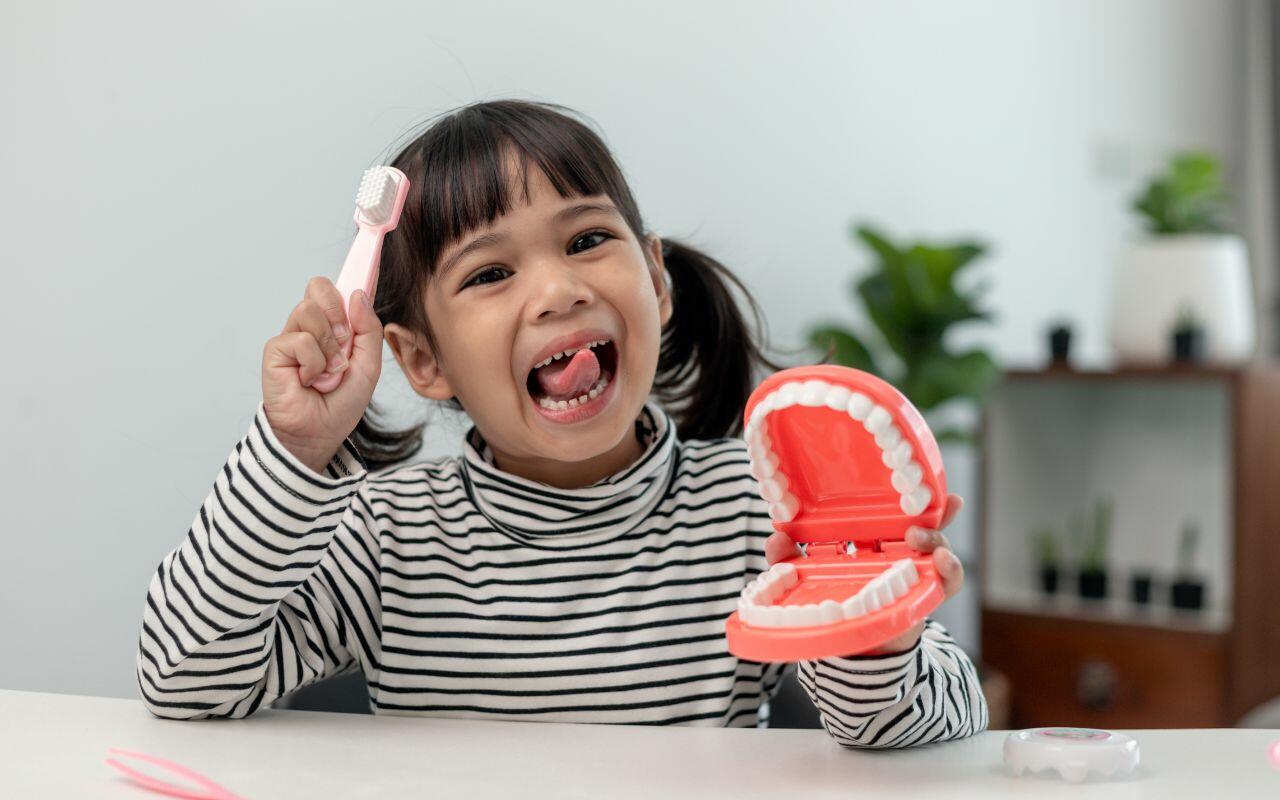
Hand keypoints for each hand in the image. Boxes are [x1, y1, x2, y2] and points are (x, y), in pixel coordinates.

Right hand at [261, 277, 382, 472]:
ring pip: (310, 311)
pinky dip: (314, 363)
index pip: (335, 290)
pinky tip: (309, 380)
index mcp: (332, 326)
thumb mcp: (369, 365)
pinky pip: (301, 340)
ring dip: (329, 346)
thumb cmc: (341, 402)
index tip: (360, 285)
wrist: (320, 433)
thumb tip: (356, 294)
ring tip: (328, 371)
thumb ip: (369, 330)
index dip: (346, 287)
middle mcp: (310, 327)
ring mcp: (291, 337)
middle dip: (337, 312)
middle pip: (319, 287)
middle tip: (344, 342)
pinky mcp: (275, 350)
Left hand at [763, 494, 965, 654]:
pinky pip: (947, 582)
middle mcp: (898, 553)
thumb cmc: (835, 604)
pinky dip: (950, 571)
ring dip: (934, 538)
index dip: (904, 494)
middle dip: (933, 510)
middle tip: (926, 508)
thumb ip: (789, 560)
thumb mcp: (807, 578)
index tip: (915, 482)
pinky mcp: (925, 596)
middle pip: (922, 523)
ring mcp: (915, 573)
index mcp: (872, 541)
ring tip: (918, 537)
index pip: (890, 512)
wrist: (857, 650)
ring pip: (937, 547)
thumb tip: (776, 538)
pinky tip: (942, 563)